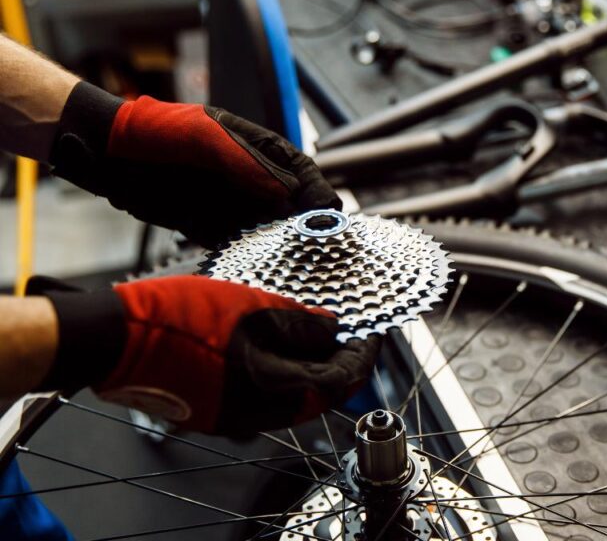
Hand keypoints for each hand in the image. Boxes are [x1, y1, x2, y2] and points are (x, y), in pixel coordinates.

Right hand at [29, 276, 379, 435]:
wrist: (112, 341)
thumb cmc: (176, 321)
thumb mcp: (251, 307)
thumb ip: (300, 323)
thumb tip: (334, 330)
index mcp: (273, 391)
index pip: (340, 382)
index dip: (363, 355)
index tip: (374, 334)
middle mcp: (256, 415)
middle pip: (317, 394)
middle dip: (339, 361)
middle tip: (349, 331)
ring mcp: (231, 417)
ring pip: (289, 395)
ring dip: (308, 365)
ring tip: (315, 330)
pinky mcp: (211, 410)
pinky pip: (260, 394)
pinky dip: (278, 370)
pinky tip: (275, 342)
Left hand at [49, 82, 340, 247]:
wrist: (108, 152)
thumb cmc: (156, 130)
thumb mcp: (205, 137)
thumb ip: (246, 163)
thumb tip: (287, 192)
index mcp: (257, 149)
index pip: (300, 171)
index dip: (317, 192)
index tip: (327, 213)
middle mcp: (250, 179)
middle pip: (291, 205)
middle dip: (304, 225)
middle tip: (315, 245)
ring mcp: (231, 203)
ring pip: (267, 228)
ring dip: (277, 244)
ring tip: (288, 260)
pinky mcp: (209, 226)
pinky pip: (235, 244)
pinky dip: (245, 254)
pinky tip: (252, 264)